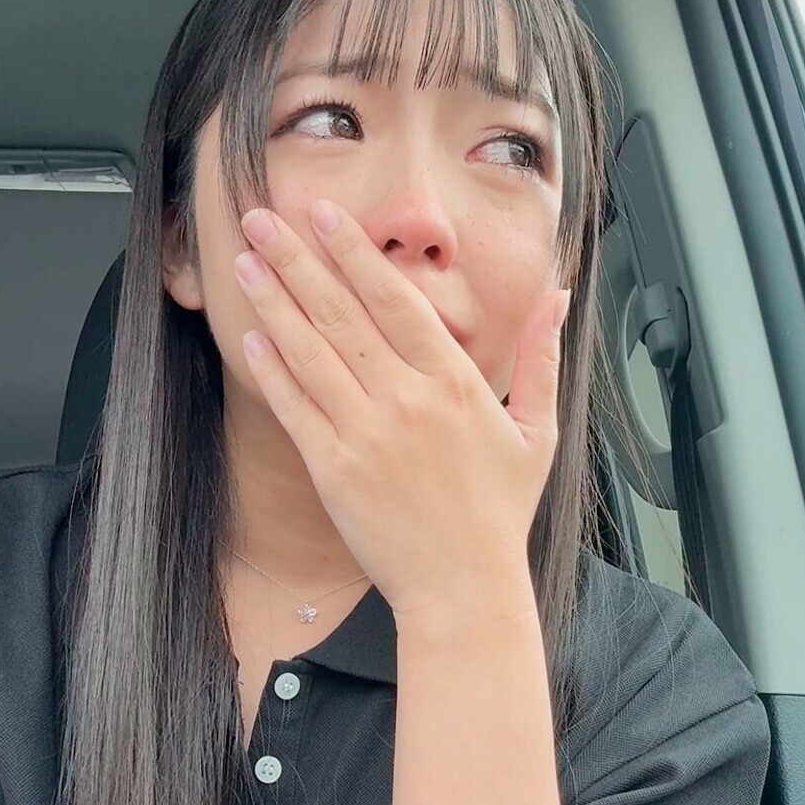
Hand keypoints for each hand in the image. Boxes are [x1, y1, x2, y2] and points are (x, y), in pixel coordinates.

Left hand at [232, 198, 570, 619]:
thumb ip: (541, 357)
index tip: (324, 216)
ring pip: (312, 352)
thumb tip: (558, 296)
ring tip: (247, 261)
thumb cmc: (499, 513)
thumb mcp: (538, 429)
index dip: (355, 253)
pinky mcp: (334, 470)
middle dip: (299, 260)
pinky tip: (251, 334)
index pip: (396, 300)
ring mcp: (367, 435)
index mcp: (455, 382)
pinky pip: (295, 409)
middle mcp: (408, 400)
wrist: (463, 588)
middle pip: (343, 314)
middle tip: (263, 218)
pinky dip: (272, 369)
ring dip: (275, 301)